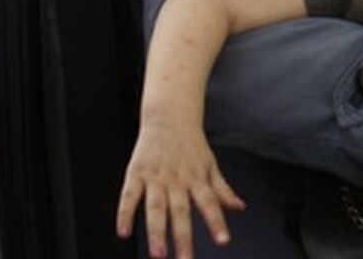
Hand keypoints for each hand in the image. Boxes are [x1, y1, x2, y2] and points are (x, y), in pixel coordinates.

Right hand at [115, 122, 245, 258]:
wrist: (169, 117)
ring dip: (156, 231)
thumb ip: (222, 190)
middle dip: (183, 237)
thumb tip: (239, 207)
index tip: (223, 241)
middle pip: (180, 211)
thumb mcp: (210, 165)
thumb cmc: (190, 145)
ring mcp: (155, 178)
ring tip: (158, 254)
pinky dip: (124, 214)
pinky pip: (128, 196)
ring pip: (155, 207)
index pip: (209, 203)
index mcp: (196, 178)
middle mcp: (176, 180)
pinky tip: (123, 232)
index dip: (216, 222)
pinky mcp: (136, 174)